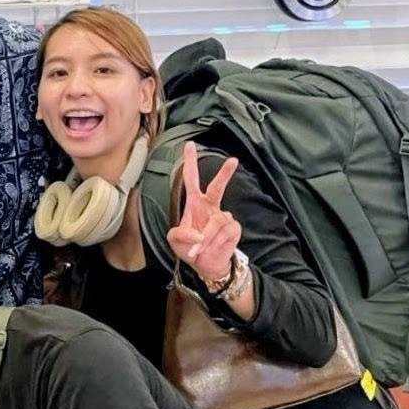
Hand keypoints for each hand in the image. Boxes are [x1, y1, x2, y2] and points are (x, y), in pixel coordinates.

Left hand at [166, 142, 240, 284]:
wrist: (206, 264)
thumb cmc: (190, 248)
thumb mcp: (175, 240)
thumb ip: (180, 235)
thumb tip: (198, 234)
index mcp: (194, 203)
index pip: (191, 179)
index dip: (190, 162)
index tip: (190, 145)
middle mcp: (210, 207)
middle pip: (217, 187)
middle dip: (225, 174)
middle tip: (233, 160)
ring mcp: (223, 216)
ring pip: (216, 222)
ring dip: (206, 238)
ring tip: (199, 248)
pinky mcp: (234, 228)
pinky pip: (223, 233)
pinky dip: (213, 243)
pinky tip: (211, 248)